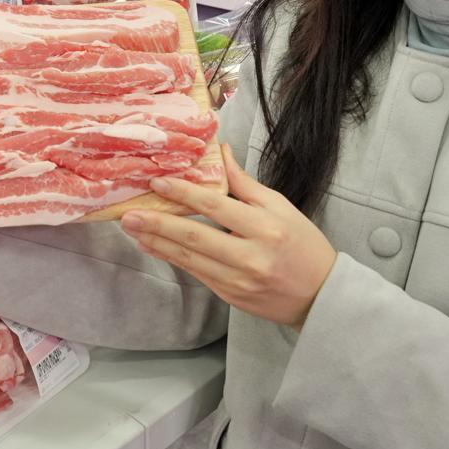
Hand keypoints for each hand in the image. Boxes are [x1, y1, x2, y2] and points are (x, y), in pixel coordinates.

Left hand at [120, 145, 337, 328]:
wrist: (321, 295)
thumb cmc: (302, 245)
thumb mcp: (280, 207)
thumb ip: (245, 184)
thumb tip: (220, 152)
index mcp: (266, 227)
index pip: (216, 206)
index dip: (184, 194)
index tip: (157, 183)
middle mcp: (251, 256)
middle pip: (195, 237)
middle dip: (157, 224)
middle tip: (128, 214)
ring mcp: (239, 280)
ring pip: (190, 259)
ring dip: (157, 243)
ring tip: (133, 229)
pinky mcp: (231, 296)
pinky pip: (196, 273)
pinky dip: (172, 259)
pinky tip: (154, 247)